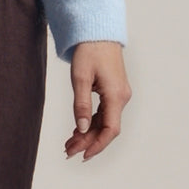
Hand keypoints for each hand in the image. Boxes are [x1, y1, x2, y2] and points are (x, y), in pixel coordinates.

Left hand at [65, 41, 132, 160]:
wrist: (98, 33)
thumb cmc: (89, 52)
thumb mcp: (80, 79)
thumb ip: (81, 105)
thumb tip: (81, 128)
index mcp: (115, 95)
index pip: (110, 129)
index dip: (97, 145)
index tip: (83, 155)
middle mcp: (121, 97)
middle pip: (106, 129)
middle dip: (88, 142)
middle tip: (67, 152)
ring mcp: (118, 95)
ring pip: (104, 123)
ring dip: (87, 135)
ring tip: (68, 144)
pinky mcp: (112, 92)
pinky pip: (103, 114)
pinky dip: (90, 124)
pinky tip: (76, 131)